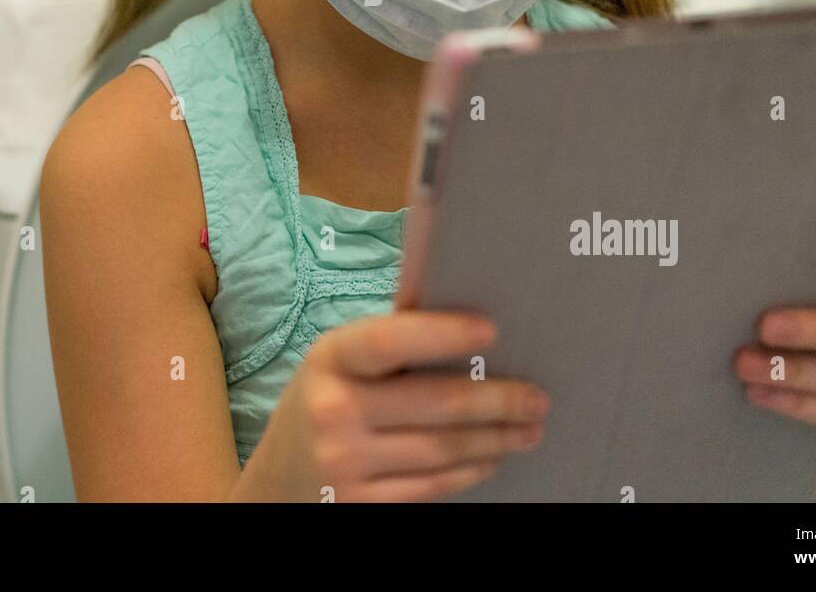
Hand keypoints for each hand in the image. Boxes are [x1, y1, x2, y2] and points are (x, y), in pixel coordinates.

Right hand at [229, 311, 549, 501]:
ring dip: (494, 438)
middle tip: (537, 397)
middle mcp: (333, 410)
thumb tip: (462, 311)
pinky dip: (470, 470)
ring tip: (528, 427)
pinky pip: (432, 486)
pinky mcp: (360, 505)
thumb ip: (388, 343)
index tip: (492, 331)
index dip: (441, 334)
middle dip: (496, 400)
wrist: (278, 481)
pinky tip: (492, 457)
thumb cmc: (326, 401)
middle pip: (433, 403)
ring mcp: (344, 463)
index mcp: (330, 359)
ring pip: (441, 449)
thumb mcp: (338, 363)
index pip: (387, 342)